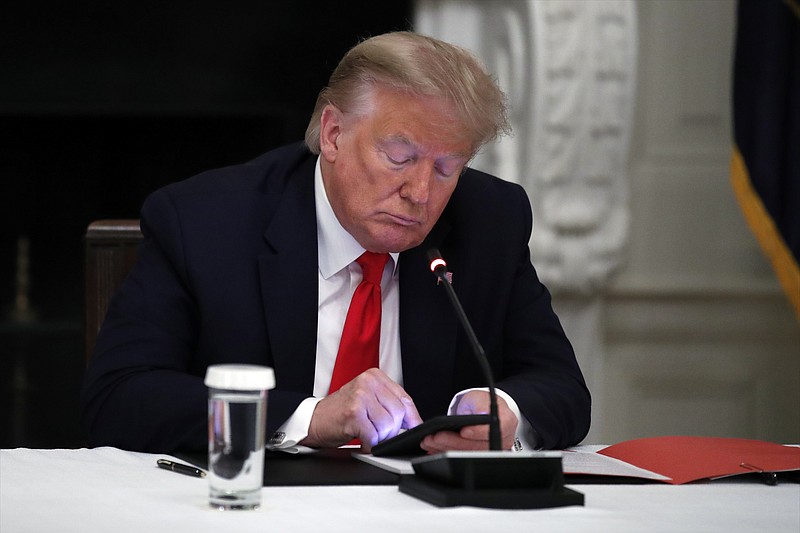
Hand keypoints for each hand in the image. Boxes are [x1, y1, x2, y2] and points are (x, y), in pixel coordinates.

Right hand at [301, 368, 422, 451]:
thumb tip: (414, 421)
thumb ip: (389, 404)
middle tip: (379, 433)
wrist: (314, 419)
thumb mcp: (368, 399)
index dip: (412, 418)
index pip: (404, 398)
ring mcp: (360, 396)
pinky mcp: (353, 413)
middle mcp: (368, 383)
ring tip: (367, 434)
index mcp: (375, 376)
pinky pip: (373, 436)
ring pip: (388, 426)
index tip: (414, 428)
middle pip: (398, 413)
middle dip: (392, 430)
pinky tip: (362, 440)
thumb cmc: (342, 411)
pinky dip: (370, 444)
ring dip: (379, 437)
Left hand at [419, 390, 517, 452]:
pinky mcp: (478, 456)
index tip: (463, 431)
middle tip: (436, 437)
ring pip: (467, 454)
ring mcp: (490, 450)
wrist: (482, 410)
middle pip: (477, 446)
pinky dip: (446, 452)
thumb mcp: (480, 397)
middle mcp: (501, 439)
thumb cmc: (481, 404)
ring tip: (430, 442)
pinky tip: (434, 448)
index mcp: (506, 422)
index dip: (477, 433)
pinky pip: (462, 457)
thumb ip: (481, 405)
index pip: (492, 431)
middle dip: (453, 442)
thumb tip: (482, 415)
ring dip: (446, 449)